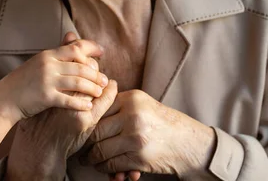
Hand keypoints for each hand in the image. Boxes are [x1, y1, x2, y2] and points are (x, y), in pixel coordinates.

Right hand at [5, 33, 118, 180]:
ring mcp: (46, 80)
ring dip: (92, 88)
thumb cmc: (23, 82)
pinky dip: (80, 103)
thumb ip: (56, 54)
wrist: (4, 98)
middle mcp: (48, 65)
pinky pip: (68, 100)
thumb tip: (73, 41)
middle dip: (96, 73)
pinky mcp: (45, 97)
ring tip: (99, 93)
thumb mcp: (38, 63)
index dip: (91, 48)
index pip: (75, 47)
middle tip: (105, 80)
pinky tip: (88, 106)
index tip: (101, 53)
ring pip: (78, 82)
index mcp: (48, 55)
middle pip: (81, 66)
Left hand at [85, 89, 215, 177]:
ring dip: (92, 158)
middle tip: (79, 148)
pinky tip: (103, 168)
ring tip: (88, 159)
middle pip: (95, 131)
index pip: (98, 110)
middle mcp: (133, 116)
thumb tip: (86, 107)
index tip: (80, 129)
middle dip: (85, 142)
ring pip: (100, 150)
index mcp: (130, 99)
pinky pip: (111, 165)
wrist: (187, 143)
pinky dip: (104, 168)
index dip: (86, 122)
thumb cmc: (160, 122)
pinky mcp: (139, 157)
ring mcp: (136, 137)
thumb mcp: (141, 104)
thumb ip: (117, 103)